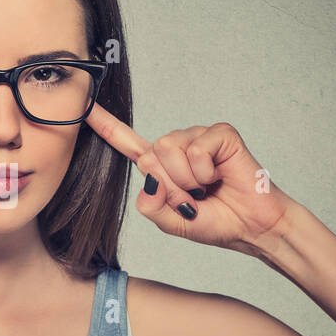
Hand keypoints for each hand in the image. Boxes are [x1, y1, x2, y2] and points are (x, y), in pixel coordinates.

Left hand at [84, 104, 294, 252]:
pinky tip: (219, 176)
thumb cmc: (215, 222)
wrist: (251, 227)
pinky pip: (196, 149)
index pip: (127, 143)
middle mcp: (177, 146)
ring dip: (187, 180)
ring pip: (169, 150)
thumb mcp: (171, 222)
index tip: (85, 107)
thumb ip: (150, 206)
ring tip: (206, 188)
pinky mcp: (220, 134)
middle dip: (170, 186)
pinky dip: (205, 171)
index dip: (105, 125)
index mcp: (160, 166)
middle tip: (194, 198)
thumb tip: (149, 180)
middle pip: (149, 156)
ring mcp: (198, 137)